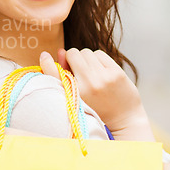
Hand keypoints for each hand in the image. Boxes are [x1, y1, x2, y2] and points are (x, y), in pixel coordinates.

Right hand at [39, 49, 154, 140]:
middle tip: (78, 70)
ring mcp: (104, 78)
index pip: (53, 72)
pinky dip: (98, 59)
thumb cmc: (96, 107)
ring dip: (86, 59)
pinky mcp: (116, 73)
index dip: (46, 61)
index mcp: (74, 94)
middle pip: (73, 54)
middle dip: (74, 59)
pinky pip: (100, 53)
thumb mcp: (75, 96)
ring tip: (91, 72)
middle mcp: (88, 85)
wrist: (125, 119)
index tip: (44, 56)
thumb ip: (63, 74)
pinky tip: (101, 70)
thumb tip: (60, 50)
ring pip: (86, 52)